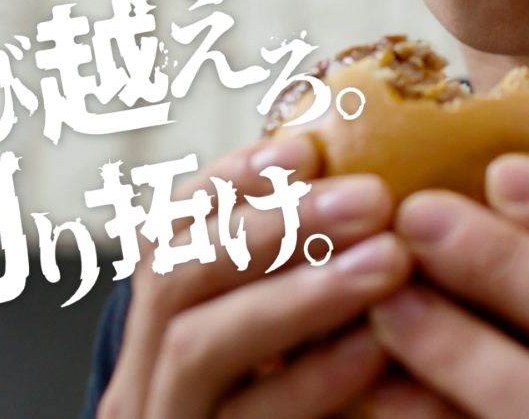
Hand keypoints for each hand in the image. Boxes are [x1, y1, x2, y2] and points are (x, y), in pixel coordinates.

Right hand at [97, 136, 415, 418]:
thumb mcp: (271, 346)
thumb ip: (294, 279)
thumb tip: (374, 186)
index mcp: (158, 333)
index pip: (169, 233)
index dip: (232, 181)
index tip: (306, 144)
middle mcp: (141, 384)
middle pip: (175, 280)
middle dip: (275, 227)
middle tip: (373, 197)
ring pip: (198, 352)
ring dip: (296, 296)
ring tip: (388, 263)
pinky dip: (310, 385)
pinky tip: (373, 355)